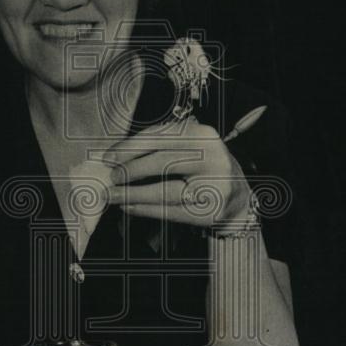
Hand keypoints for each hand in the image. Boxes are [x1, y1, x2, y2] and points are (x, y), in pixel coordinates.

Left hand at [105, 115, 251, 226]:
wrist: (237, 198)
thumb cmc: (204, 169)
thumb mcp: (188, 149)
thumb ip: (158, 147)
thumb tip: (117, 156)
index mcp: (202, 135)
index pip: (160, 137)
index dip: (130, 147)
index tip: (108, 157)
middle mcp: (212, 157)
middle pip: (162, 162)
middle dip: (130, 170)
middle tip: (111, 178)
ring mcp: (214, 185)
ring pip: (165, 190)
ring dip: (133, 193)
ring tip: (113, 195)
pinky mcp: (210, 211)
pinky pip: (171, 211)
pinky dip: (145, 209)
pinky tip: (128, 207)